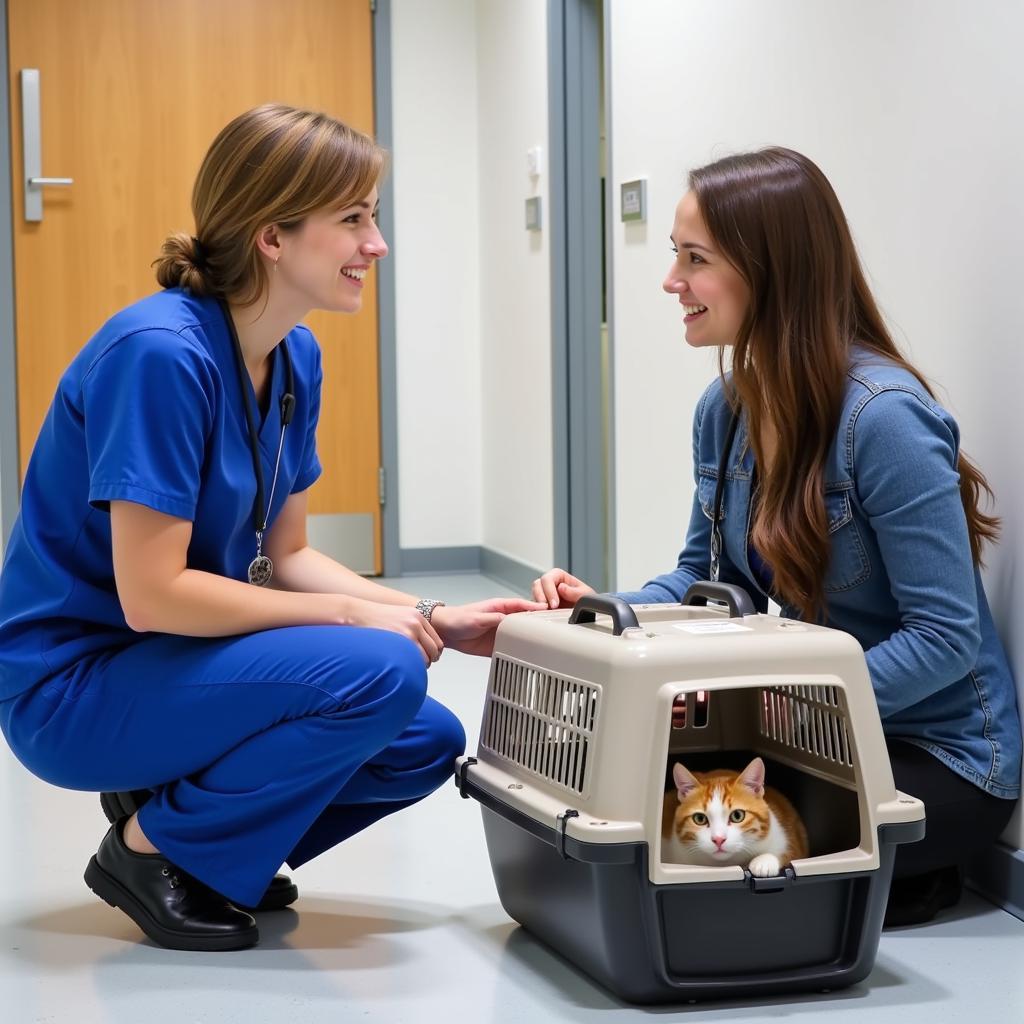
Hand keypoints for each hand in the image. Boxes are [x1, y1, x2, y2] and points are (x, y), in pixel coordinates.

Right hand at [343, 598, 443, 665]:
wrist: (358, 614)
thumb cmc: (376, 618)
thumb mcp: (400, 616)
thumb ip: (413, 627)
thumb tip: (422, 646)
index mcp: (418, 617)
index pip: (437, 641)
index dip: (434, 653)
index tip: (429, 658)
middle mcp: (416, 624)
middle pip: (434, 650)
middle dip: (429, 660)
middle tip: (421, 666)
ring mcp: (408, 633)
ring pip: (425, 658)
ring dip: (420, 666)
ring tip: (410, 667)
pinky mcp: (398, 642)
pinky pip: (413, 660)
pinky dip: (411, 667)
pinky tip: (403, 667)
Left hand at [432, 598, 546, 657]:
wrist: (445, 632)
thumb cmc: (458, 619)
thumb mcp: (477, 618)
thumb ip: (494, 618)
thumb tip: (511, 619)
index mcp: (499, 607)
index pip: (521, 605)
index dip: (535, 607)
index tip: (547, 610)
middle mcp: (502, 619)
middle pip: (524, 621)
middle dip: (536, 624)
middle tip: (551, 629)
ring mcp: (500, 633)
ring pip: (519, 636)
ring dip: (528, 639)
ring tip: (543, 644)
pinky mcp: (495, 646)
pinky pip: (509, 649)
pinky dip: (517, 652)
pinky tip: (525, 656)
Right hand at [532, 568, 594, 608]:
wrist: (586, 613)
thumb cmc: (585, 600)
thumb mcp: (586, 595)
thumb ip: (574, 592)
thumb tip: (561, 588)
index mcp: (559, 576)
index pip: (547, 578)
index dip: (549, 591)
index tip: (555, 604)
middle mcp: (549, 583)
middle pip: (537, 585)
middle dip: (541, 598)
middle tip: (549, 609)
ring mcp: (543, 594)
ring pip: (533, 596)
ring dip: (537, 605)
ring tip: (547, 614)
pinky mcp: (540, 605)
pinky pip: (533, 606)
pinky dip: (536, 611)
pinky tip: (543, 617)